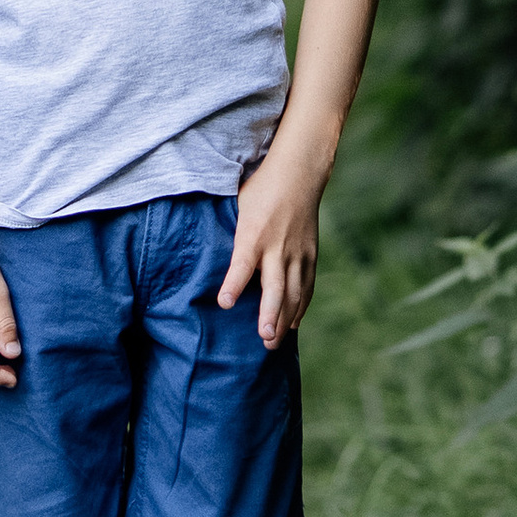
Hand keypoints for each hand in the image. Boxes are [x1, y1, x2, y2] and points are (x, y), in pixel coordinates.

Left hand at [218, 143, 324, 346]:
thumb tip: (206, 254)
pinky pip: (306, 287)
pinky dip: (300, 307)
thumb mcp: (238, 206)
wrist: (299, 174)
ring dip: (284, 320)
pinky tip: (292, 324)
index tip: (225, 304)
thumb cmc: (261, 190)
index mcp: (254, 233)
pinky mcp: (310, 255)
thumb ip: (228, 233)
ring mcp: (297, 253)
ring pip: (293, 293)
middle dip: (269, 315)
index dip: (233, 284)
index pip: (242, 264)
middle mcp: (277, 246)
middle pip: (274, 287)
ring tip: (273, 342)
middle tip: (264, 339)